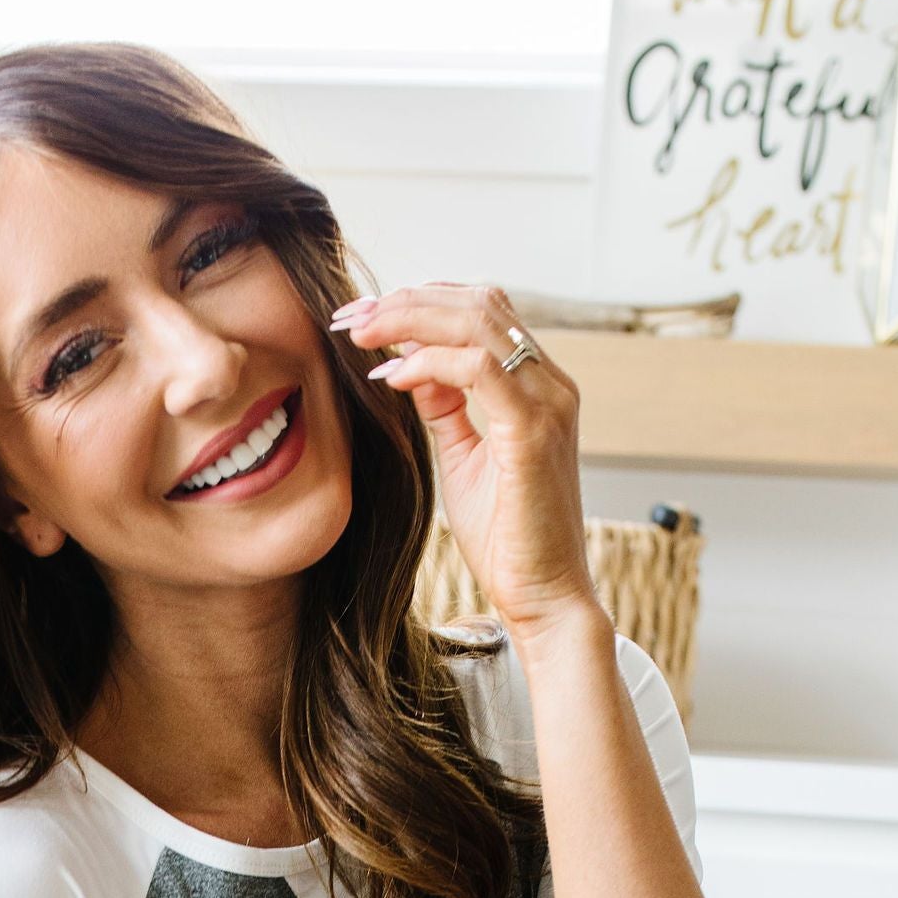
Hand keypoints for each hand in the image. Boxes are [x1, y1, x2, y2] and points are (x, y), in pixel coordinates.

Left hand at [330, 281, 599, 646]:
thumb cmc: (507, 538)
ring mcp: (547, 402)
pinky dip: (428, 362)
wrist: (544, 596)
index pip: (480, 311)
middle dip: (405, 300)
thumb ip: (445, 407)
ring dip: (409, 319)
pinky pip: (477, 368)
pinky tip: (390, 378)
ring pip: (477, 320)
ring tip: (359, 333)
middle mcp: (549, 383)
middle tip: (348, 316)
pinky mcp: (532, 431)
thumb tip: (410, 365)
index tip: (360, 317)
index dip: (418, 303)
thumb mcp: (463, 458)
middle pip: (477, 301)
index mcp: (536, 385)